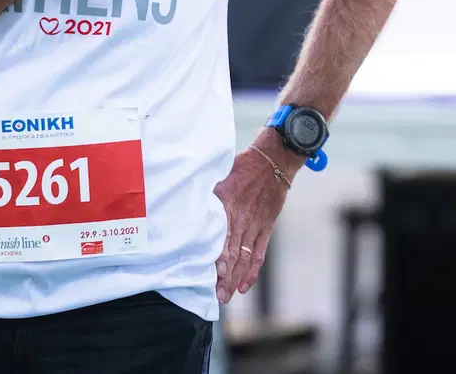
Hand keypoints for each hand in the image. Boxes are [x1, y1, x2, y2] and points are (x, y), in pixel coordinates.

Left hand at [213, 132, 293, 302]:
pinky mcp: (266, 226)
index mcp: (228, 203)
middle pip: (234, 251)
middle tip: (217, 296)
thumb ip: (206, 193)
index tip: (215, 272)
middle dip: (225, 276)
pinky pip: (259, 252)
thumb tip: (182, 204)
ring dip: (236, 278)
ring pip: (245, 256)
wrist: (273, 160)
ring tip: (227, 296)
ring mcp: (256, 224)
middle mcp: (243, 217)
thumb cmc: (242, 166)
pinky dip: (252, 270)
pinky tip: (244, 285)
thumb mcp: (220, 175)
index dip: (221, 255)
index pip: (224, 234)